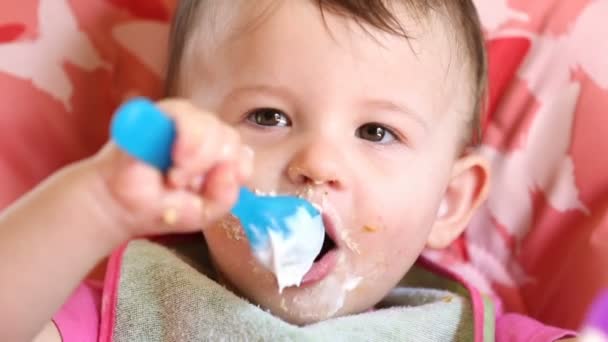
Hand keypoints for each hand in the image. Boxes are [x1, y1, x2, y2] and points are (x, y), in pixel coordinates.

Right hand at [92, 99, 252, 239]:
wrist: (119, 204)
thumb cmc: (162, 206)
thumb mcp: (203, 212)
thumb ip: (225, 197)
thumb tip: (230, 171)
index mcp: (220, 158)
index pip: (243, 154)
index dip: (235, 171)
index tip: (208, 188)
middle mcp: (206, 135)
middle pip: (230, 138)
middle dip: (209, 166)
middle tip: (181, 185)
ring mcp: (185, 121)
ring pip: (211, 125)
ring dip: (196, 156)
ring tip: (173, 177)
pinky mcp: (161, 111)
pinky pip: (185, 114)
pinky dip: (185, 138)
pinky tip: (172, 156)